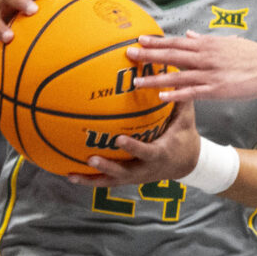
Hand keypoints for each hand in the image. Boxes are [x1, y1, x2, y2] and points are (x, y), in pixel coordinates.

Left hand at [67, 99, 199, 187]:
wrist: (186, 163)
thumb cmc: (184, 137)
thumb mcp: (186, 119)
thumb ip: (180, 98)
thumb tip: (174, 74)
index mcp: (159, 154)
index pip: (145, 152)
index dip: (133, 147)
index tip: (119, 139)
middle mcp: (145, 169)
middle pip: (124, 172)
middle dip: (108, 167)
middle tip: (91, 158)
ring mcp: (135, 177)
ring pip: (111, 181)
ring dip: (91, 178)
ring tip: (72, 174)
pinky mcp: (127, 179)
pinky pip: (106, 181)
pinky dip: (88, 180)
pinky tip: (70, 175)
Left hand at [128, 32, 256, 101]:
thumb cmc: (252, 54)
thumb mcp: (228, 42)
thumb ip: (206, 39)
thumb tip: (190, 34)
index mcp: (207, 45)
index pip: (176, 42)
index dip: (156, 42)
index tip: (139, 40)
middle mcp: (205, 57)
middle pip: (171, 55)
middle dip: (148, 56)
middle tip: (128, 55)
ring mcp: (210, 73)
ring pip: (177, 75)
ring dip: (156, 79)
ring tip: (136, 83)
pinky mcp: (217, 89)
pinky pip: (192, 93)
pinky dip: (176, 95)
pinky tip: (162, 98)